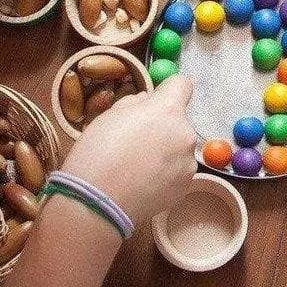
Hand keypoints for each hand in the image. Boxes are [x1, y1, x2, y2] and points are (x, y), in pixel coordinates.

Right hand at [60, 74, 196, 226]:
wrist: (98, 201)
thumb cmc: (98, 152)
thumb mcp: (110, 115)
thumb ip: (135, 103)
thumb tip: (147, 102)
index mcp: (167, 110)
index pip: (182, 84)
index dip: (168, 90)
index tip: (156, 100)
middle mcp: (185, 134)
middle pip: (178, 122)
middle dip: (162, 127)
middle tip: (135, 142)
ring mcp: (188, 164)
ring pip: (178, 149)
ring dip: (165, 153)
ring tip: (136, 168)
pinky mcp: (185, 187)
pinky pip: (177, 172)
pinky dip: (164, 175)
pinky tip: (141, 183)